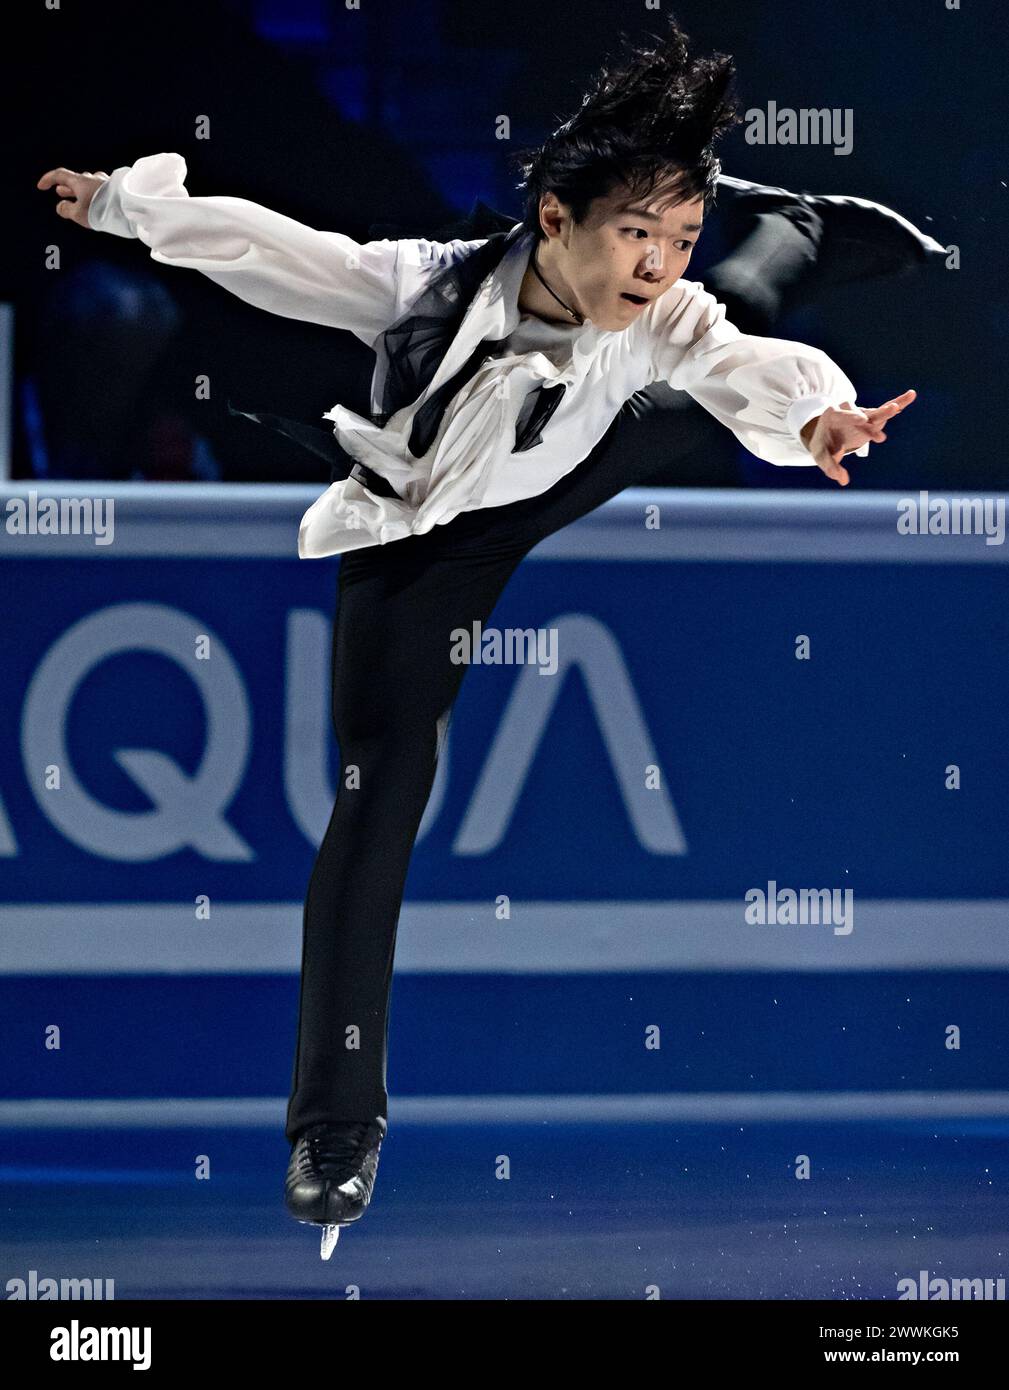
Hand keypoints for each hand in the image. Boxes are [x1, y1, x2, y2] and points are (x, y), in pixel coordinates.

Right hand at [37, 166, 110, 228]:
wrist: (128, 208)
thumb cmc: (102, 211)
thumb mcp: (79, 214)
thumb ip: (67, 210)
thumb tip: (60, 207)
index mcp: (80, 181)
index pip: (59, 175)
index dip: (48, 179)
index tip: (41, 186)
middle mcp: (92, 179)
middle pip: (75, 180)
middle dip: (66, 187)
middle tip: (60, 192)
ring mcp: (105, 183)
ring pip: (88, 184)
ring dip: (79, 190)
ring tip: (75, 197)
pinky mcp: (115, 190)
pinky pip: (99, 189)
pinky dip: (92, 194)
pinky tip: (95, 200)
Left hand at [800, 390, 917, 484]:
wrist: (826, 435)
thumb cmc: (823, 445)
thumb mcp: (822, 457)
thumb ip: (831, 467)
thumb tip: (843, 481)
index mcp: (833, 415)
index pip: (843, 415)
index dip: (852, 416)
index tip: (862, 419)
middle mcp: (849, 411)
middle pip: (863, 413)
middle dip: (874, 416)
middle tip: (889, 413)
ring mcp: (862, 414)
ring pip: (877, 411)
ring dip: (890, 407)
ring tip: (902, 402)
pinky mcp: (872, 418)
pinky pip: (885, 411)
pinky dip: (898, 404)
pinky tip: (910, 396)